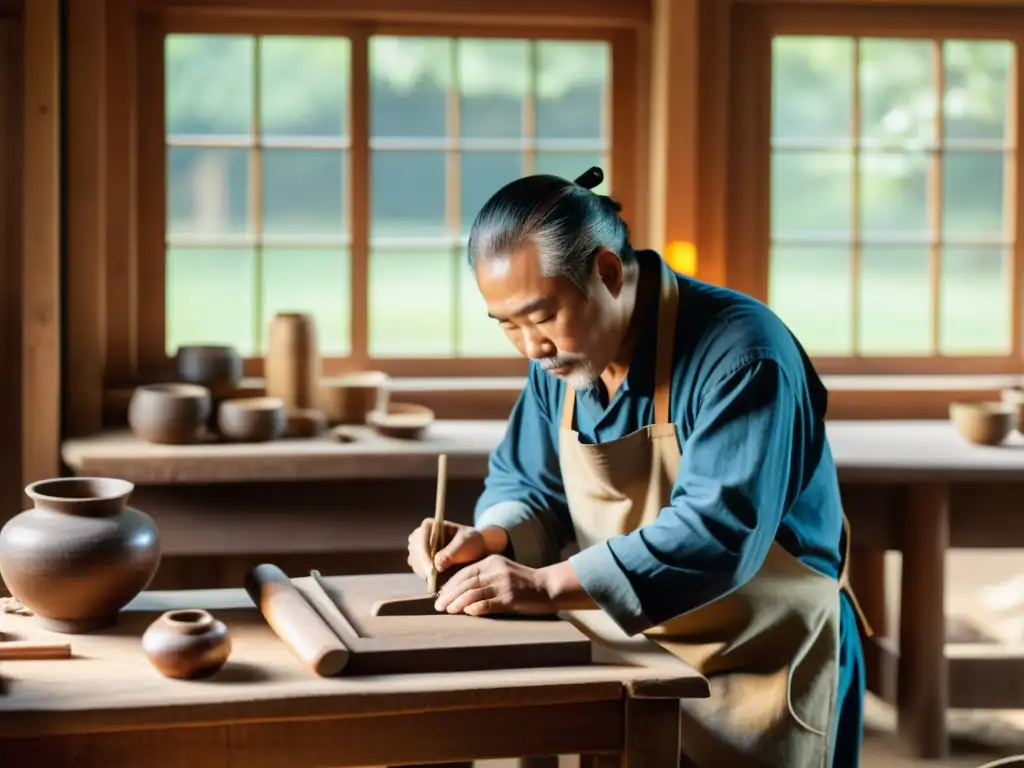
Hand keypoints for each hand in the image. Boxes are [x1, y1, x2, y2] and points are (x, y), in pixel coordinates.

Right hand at [406, 520, 508, 582]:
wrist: (473, 548)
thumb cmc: (469, 541)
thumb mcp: (464, 542)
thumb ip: (451, 552)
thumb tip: (437, 565)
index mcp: (429, 525)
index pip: (421, 539)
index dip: (424, 554)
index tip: (431, 569)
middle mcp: (419, 535)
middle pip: (415, 551)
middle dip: (423, 565)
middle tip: (434, 577)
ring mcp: (418, 547)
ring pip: (414, 561)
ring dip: (424, 570)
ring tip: (437, 577)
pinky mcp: (419, 559)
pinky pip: (417, 568)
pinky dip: (425, 573)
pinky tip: (435, 576)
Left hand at [433, 554, 556, 615]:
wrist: (548, 586)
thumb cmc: (523, 583)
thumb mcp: (502, 572)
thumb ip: (484, 578)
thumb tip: (460, 593)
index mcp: (492, 562)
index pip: (464, 572)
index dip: (450, 585)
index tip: (440, 595)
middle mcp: (496, 570)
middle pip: (466, 583)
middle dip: (449, 595)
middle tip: (438, 606)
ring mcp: (503, 584)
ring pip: (473, 593)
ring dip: (458, 603)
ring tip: (448, 611)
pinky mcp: (510, 598)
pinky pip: (487, 604)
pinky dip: (475, 608)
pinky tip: (467, 613)